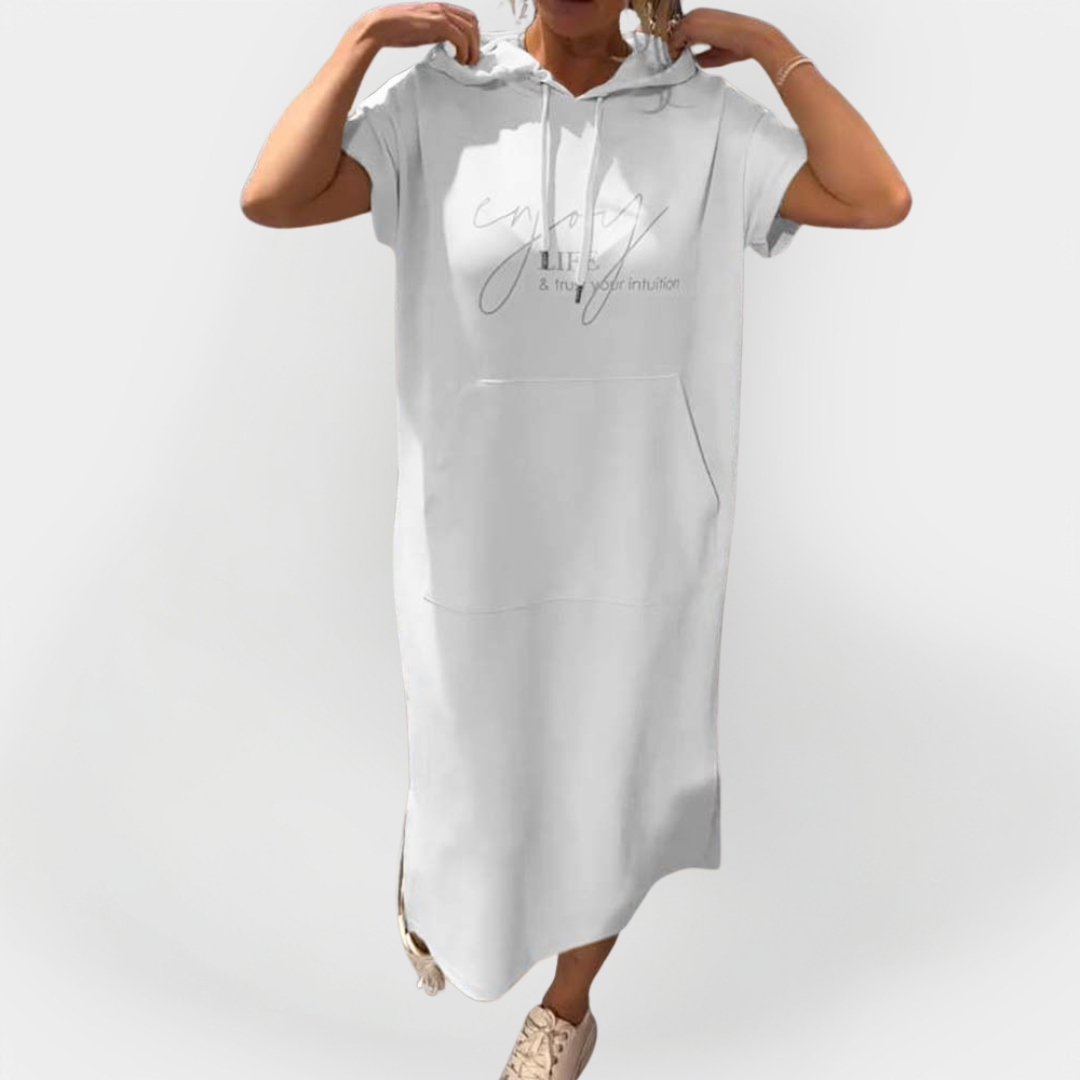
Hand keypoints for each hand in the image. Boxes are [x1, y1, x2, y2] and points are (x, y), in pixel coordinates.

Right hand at [355, 2, 480, 64]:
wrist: (381, 26)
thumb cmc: (397, 30)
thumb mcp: (423, 30)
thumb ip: (437, 33)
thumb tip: (448, 43)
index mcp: (439, 8)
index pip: (467, 18)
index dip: (473, 36)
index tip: (470, 51)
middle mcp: (442, 8)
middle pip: (473, 22)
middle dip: (476, 43)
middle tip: (471, 60)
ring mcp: (440, 14)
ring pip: (470, 30)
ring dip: (472, 49)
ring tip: (467, 63)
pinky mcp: (437, 24)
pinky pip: (460, 37)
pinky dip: (464, 51)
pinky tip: (458, 60)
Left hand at [668, 7, 778, 67]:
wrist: (752, 37)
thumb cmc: (739, 44)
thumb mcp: (713, 54)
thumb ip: (697, 56)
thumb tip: (685, 64)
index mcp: (702, 16)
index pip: (681, 31)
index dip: (676, 46)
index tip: (675, 59)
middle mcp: (696, 14)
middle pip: (673, 33)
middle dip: (672, 49)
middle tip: (673, 64)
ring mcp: (693, 18)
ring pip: (671, 36)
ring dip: (672, 51)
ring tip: (675, 65)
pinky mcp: (691, 26)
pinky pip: (672, 41)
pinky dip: (672, 52)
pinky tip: (678, 62)